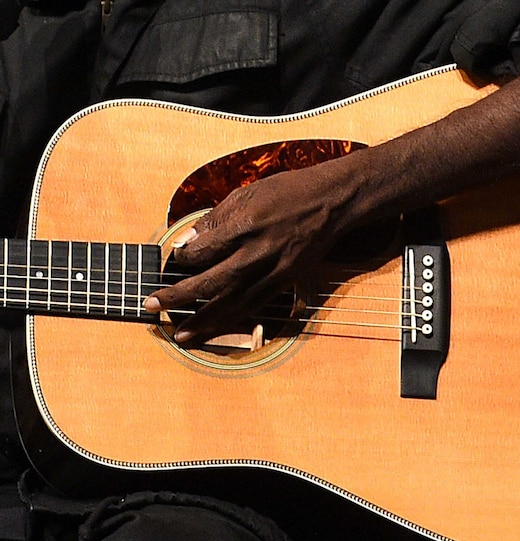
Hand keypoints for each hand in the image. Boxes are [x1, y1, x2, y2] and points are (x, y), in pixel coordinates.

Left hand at [144, 160, 360, 343]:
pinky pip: (256, 305)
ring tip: (180, 334)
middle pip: (213, 281)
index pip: (204, 249)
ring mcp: (276, 269)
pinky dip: (233, 319)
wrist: (332, 202)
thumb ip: (216, 219)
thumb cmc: (287, 192)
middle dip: (180, 297)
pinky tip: (216, 328)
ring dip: (204, 321)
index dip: (183, 257)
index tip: (173, 259)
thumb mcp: (248, 193)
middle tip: (152, 305)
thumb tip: (187, 243)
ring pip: (234, 302)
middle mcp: (260, 251)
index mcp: (247, 223)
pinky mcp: (287, 280)